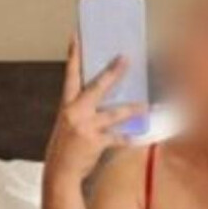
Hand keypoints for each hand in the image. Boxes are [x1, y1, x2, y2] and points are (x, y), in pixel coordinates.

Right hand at [44, 34, 145, 180]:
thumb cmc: (66, 149)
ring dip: (133, 109)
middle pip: (97, 87)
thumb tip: (107, 101)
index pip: (70, 75)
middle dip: (113, 72)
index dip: (73, 55)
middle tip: (126, 58)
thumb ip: (84, 112)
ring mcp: (85, 127)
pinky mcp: (95, 142)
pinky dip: (130, 138)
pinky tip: (141, 137)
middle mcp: (75, 113)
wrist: (60, 173)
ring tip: (147, 104)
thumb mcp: (69, 125)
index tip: (77, 35)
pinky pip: (118, 138)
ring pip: (114, 113)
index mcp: (66, 106)